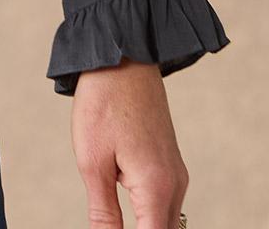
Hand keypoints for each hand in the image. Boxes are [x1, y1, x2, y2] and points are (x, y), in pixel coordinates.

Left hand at [70, 57, 189, 228]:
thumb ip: (104, 213)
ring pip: (167, 222)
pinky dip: (149, 216)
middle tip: (108, 224)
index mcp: (157, 187)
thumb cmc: (103, 104)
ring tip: (114, 220)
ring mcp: (175, 173)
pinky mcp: (169, 163)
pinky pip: (165, 203)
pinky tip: (127, 212)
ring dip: (146, 226)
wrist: (122, 56)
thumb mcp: (92, 162)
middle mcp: (175, 183)